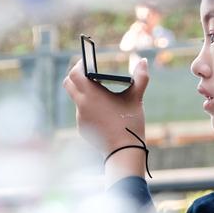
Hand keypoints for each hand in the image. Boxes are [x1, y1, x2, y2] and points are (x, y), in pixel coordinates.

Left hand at [63, 58, 149, 177]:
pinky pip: (82, 113)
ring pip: (76, 99)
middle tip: (88, 73)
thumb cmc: (130, 123)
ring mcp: (80, 118)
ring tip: (100, 92)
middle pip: (69, 84)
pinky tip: (103, 111)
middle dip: (76, 77)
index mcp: (91, 94)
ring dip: (84, 93)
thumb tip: (144, 61)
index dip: (79, 65)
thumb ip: (141, 77)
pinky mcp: (83, 128)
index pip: (74, 73)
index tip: (87, 62)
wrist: (124, 151)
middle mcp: (82, 105)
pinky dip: (90, 108)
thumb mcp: (136, 98)